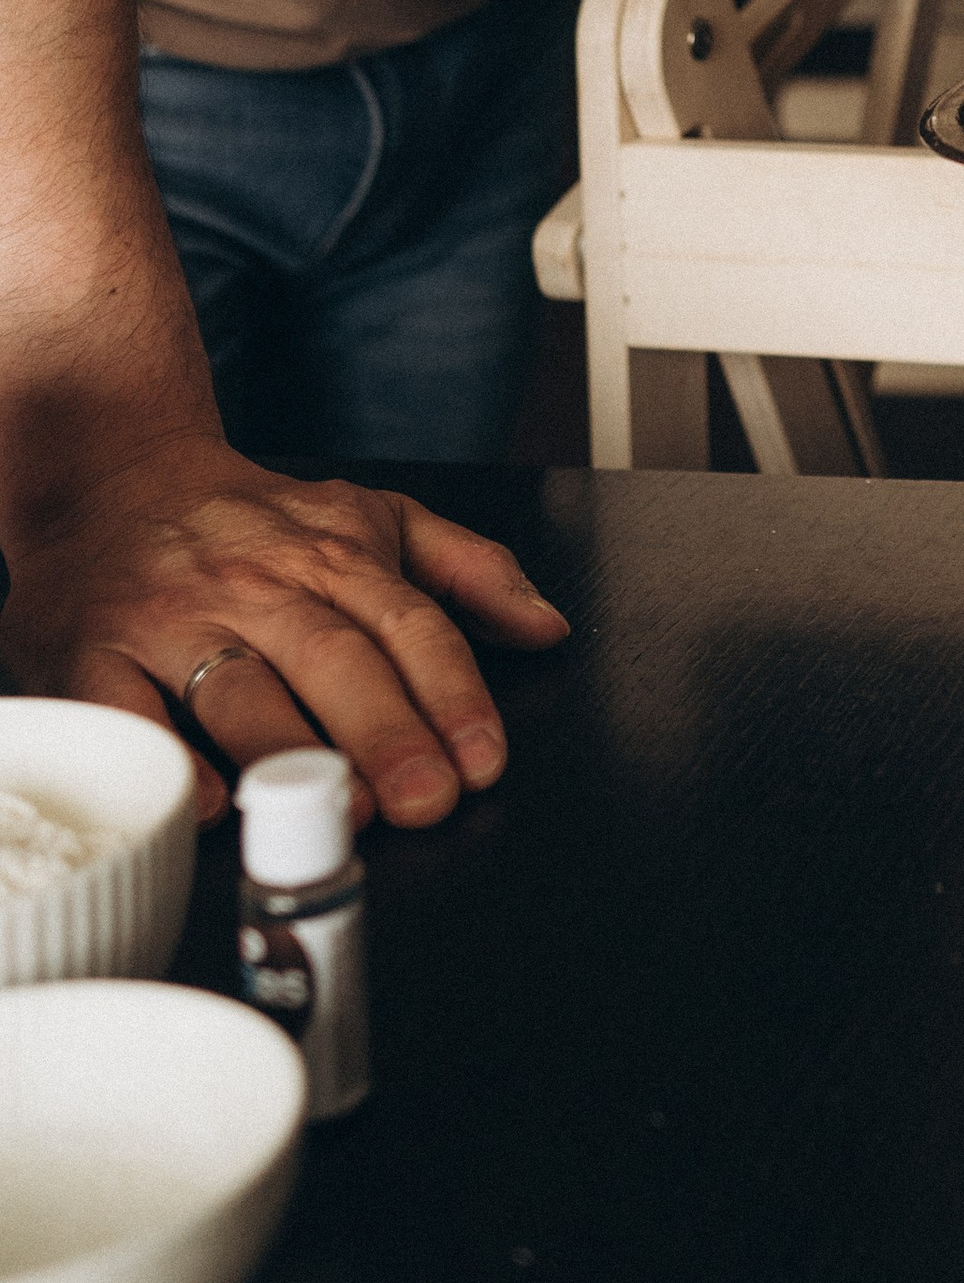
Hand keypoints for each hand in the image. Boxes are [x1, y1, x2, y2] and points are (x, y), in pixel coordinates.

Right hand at [0, 432, 569, 828]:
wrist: (118, 476)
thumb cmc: (254, 521)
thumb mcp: (373, 517)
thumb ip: (468, 568)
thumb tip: (547, 625)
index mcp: (333, 554)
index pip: (408, 623)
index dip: (451, 692)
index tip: (483, 758)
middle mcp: (258, 585)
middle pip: (332, 658)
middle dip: (386, 731)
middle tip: (426, 798)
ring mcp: (175, 618)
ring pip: (239, 687)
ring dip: (293, 751)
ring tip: (341, 807)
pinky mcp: (97, 650)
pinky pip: (129, 707)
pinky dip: (170, 755)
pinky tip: (212, 801)